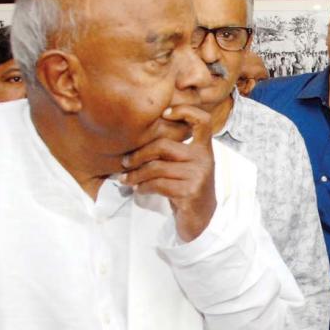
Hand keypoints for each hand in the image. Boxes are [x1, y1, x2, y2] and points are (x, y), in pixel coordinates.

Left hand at [121, 105, 215, 241]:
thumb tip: (138, 139)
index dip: (184, 111)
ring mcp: (198, 175)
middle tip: (125, 162)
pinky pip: (157, 184)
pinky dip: (143, 187)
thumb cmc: (187, 189)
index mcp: (204, 149)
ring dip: (136, 174)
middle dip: (139, 154)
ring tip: (126, 179)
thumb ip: (172, 152)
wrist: (201, 219)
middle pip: (164, 145)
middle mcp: (204, 159)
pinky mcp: (190, 192)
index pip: (203, 120)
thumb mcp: (186, 166)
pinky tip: (139, 190)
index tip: (164, 114)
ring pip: (157, 167)